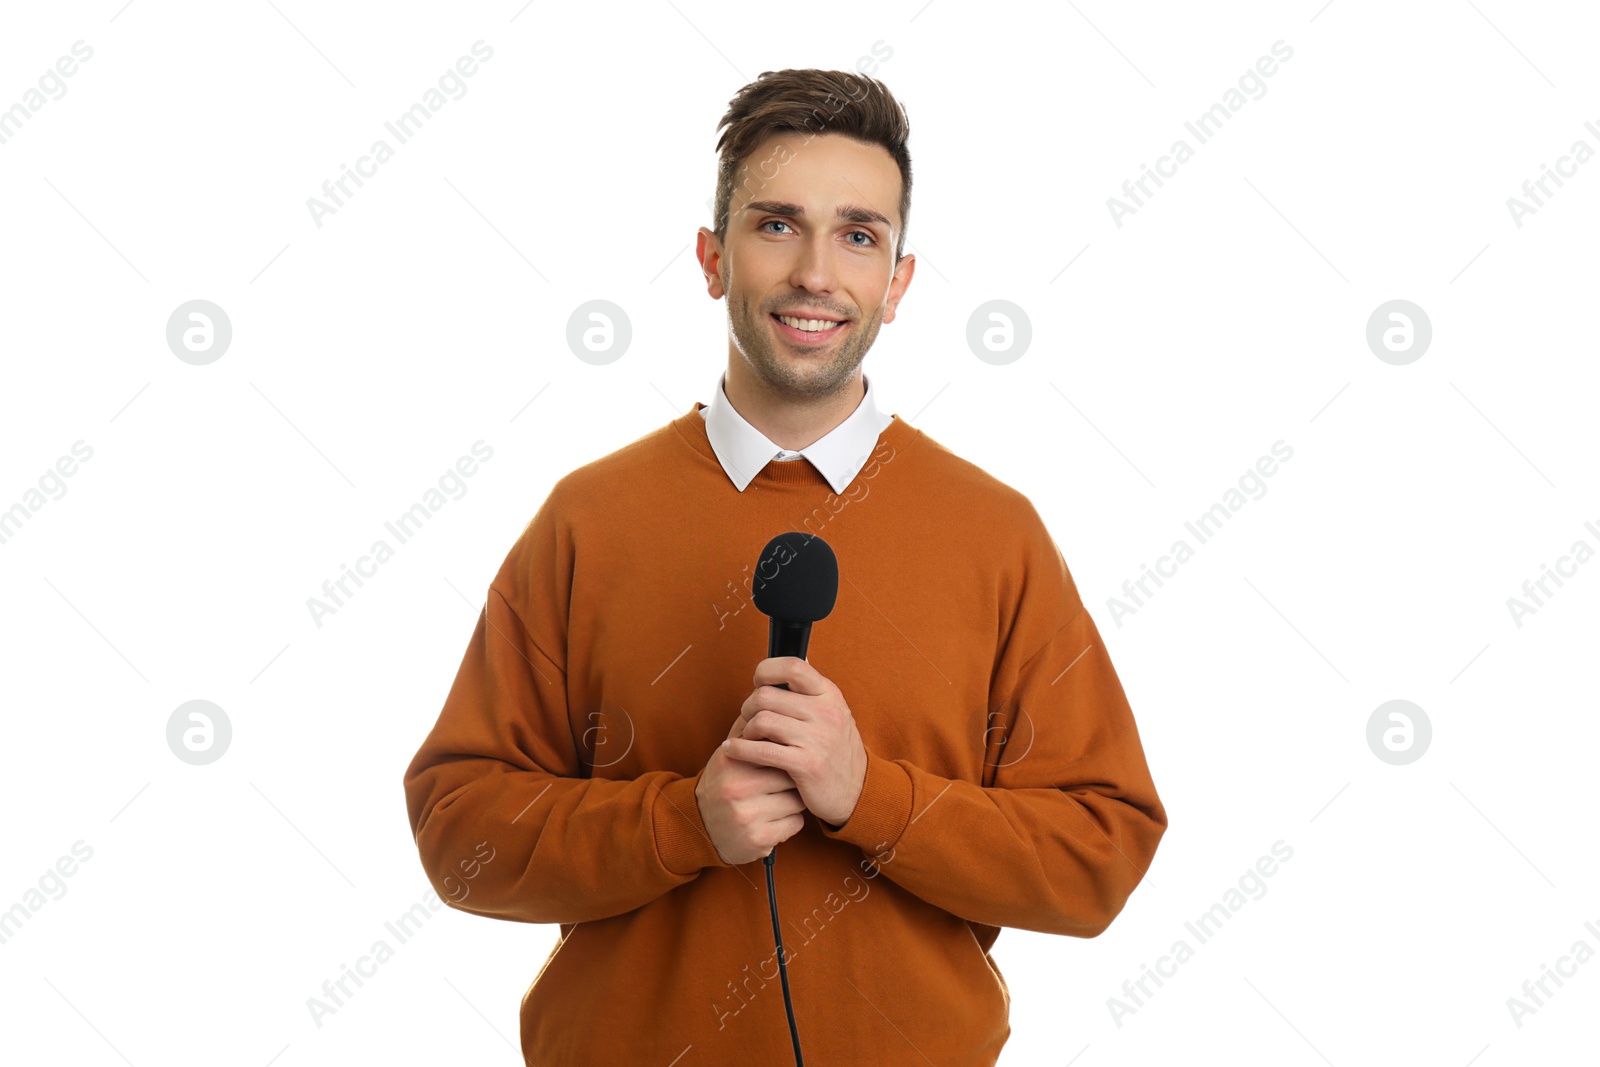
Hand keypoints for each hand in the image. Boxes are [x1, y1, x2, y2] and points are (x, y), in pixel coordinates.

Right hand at [694, 710, 806, 865]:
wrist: (701, 829)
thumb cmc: (723, 784)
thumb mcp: (728, 754)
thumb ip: (748, 728)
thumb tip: (774, 695)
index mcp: (731, 761)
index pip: (776, 748)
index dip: (786, 753)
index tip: (787, 757)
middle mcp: (736, 787)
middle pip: (790, 774)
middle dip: (793, 778)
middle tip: (787, 781)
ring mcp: (747, 816)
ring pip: (797, 801)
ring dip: (794, 801)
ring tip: (779, 800)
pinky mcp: (758, 840)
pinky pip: (795, 824)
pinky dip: (791, 822)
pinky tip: (776, 819)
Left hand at [723, 657, 866, 827]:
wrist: (860, 791)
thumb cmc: (836, 750)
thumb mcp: (832, 713)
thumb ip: (810, 693)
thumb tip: (788, 666)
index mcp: (829, 694)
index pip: (793, 667)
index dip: (767, 671)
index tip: (759, 684)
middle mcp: (826, 712)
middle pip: (766, 695)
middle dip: (748, 707)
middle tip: (748, 719)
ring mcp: (818, 738)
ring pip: (761, 720)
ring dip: (746, 730)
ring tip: (747, 737)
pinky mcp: (807, 764)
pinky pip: (762, 750)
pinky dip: (740, 749)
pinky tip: (733, 750)